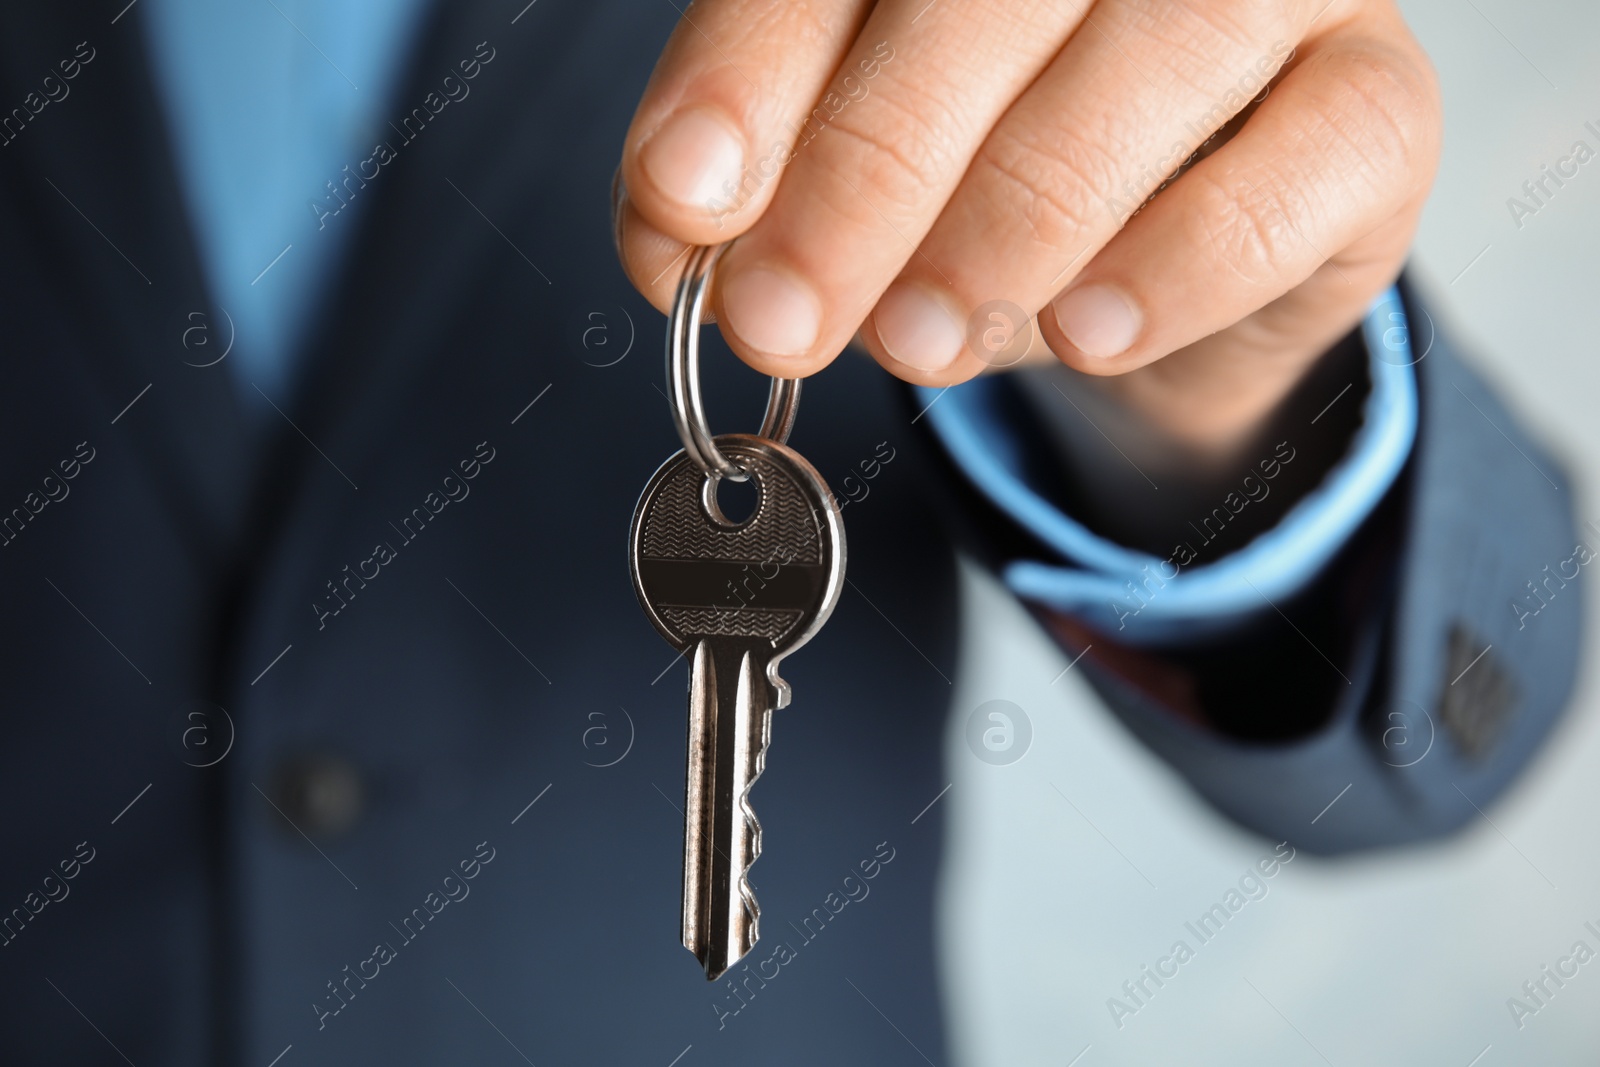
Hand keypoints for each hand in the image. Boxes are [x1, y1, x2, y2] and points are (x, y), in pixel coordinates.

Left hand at [615, 0, 1439, 453]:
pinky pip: (1293, 172)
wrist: (1181, 274)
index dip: (749, 72)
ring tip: (918, 336)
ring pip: (1155, 56)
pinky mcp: (1376, 104)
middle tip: (785, 319)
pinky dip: (1175, 264)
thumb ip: (759, 194)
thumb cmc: (1001, 199)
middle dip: (863, 169)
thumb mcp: (860, 195)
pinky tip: (1084, 330)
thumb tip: (672, 240)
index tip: (686, 201)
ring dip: (1009, 220)